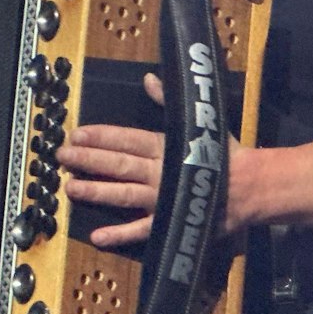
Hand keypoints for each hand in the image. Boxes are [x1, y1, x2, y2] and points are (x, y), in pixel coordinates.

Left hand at [60, 73, 249, 248]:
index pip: (126, 139)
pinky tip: (98, 236)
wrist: (251, 188)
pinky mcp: (170, 221)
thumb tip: (149, 77)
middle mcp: (159, 171)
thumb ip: (168, 101)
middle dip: (88, 159)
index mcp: (165, 146)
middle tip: (61, 156)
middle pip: (118, 164)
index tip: (76, 134)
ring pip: (124, 194)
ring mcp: (162, 198)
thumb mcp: (197, 122)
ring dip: (96, 191)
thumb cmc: (224, 154)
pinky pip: (143, 230)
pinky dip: (121, 234)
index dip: (100, 136)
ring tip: (71, 188)